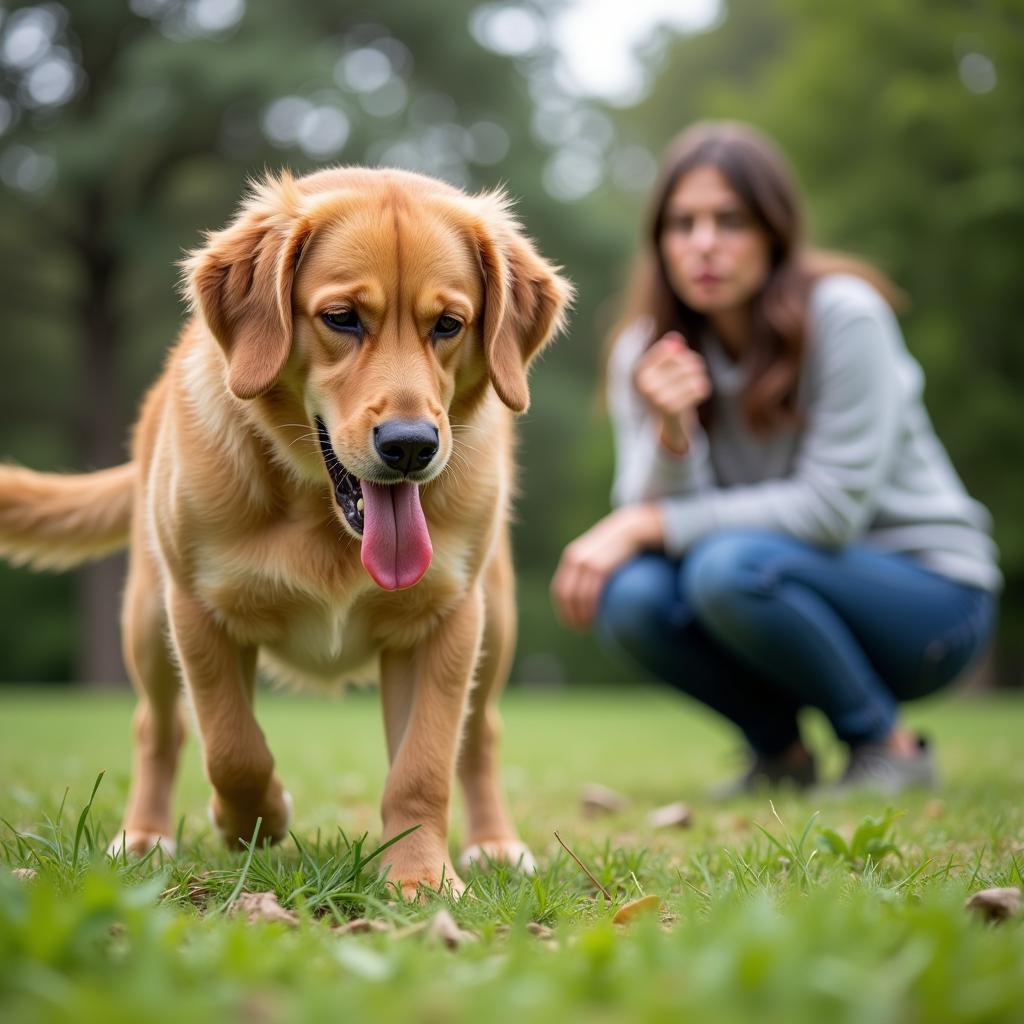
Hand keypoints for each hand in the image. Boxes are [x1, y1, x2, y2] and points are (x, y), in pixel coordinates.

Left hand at [551, 504, 663, 629]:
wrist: (632, 528)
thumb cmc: (618, 545)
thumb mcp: (599, 554)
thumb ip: (591, 570)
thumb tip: (590, 594)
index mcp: (571, 557)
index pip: (559, 590)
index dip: (563, 610)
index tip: (571, 623)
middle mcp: (575, 559)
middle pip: (565, 596)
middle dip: (569, 616)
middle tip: (579, 630)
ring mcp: (587, 563)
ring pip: (577, 597)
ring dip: (581, 616)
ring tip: (589, 627)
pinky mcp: (600, 567)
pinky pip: (591, 593)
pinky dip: (591, 608)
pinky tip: (596, 617)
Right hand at [633, 332, 710, 453]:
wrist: (669, 423)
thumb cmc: (667, 388)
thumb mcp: (664, 367)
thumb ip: (669, 350)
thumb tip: (675, 337)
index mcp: (639, 372)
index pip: (670, 349)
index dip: (681, 352)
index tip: (683, 357)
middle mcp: (645, 385)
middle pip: (684, 360)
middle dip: (694, 364)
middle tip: (697, 369)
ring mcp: (657, 398)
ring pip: (694, 373)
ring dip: (700, 376)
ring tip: (698, 381)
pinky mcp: (672, 409)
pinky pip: (698, 388)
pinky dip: (703, 389)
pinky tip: (700, 393)